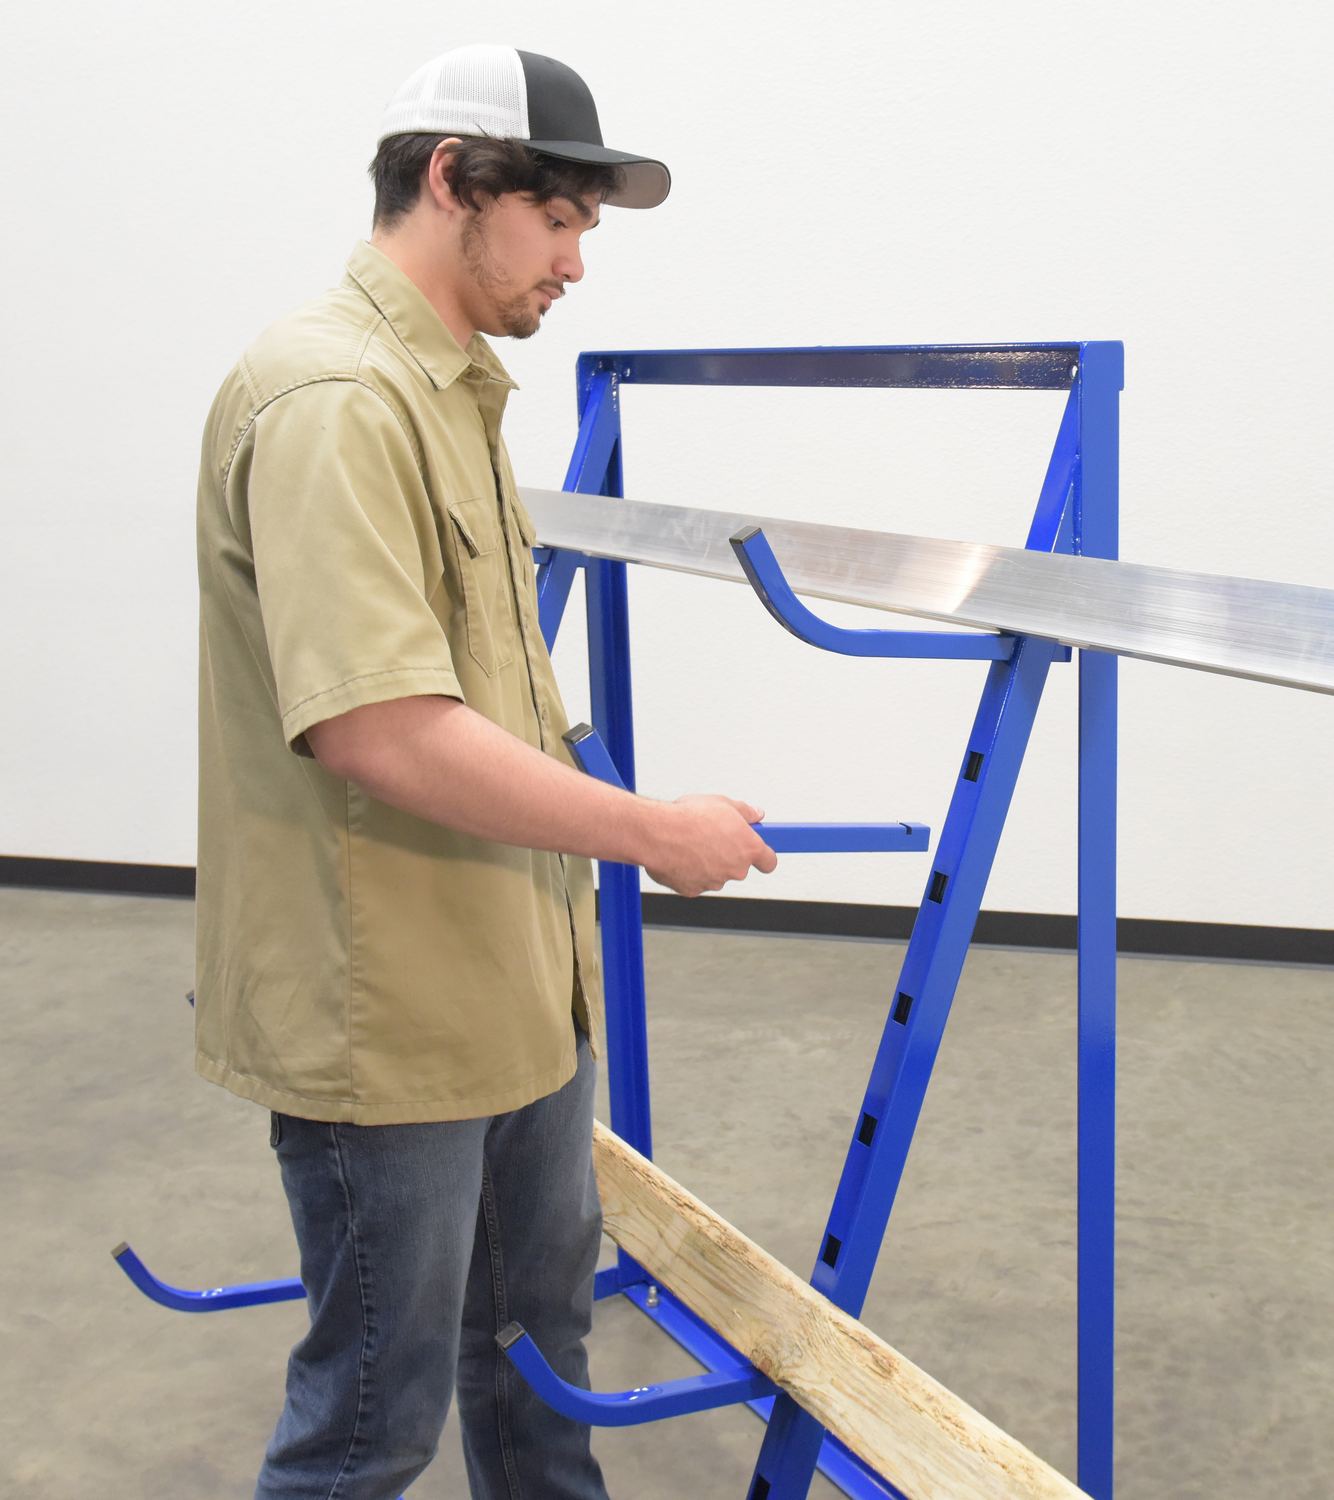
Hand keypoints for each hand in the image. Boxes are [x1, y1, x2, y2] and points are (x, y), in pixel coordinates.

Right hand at [642, 795, 778, 896]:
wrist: (658, 833)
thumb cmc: (688, 818)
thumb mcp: (723, 803)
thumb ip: (745, 811)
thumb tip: (755, 814)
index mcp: (748, 848)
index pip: (769, 861)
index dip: (764, 856)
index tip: (758, 850)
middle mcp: (735, 869)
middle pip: (739, 867)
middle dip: (729, 854)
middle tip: (713, 836)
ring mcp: (715, 882)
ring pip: (716, 874)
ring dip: (708, 862)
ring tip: (692, 841)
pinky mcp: (693, 890)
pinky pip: (696, 880)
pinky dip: (690, 870)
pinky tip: (680, 853)